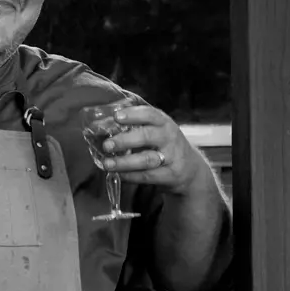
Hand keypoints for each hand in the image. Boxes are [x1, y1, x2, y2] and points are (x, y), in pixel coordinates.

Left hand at [84, 102, 210, 201]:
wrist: (190, 168)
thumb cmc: (164, 144)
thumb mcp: (156, 130)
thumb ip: (134, 126)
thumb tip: (100, 125)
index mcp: (163, 122)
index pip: (150, 114)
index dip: (133, 114)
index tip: (116, 117)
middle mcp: (169, 137)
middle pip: (147, 136)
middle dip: (125, 140)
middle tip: (106, 145)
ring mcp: (172, 156)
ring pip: (147, 159)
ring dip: (125, 162)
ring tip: (107, 163)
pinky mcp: (170, 174)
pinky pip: (148, 176)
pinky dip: (131, 176)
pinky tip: (118, 174)